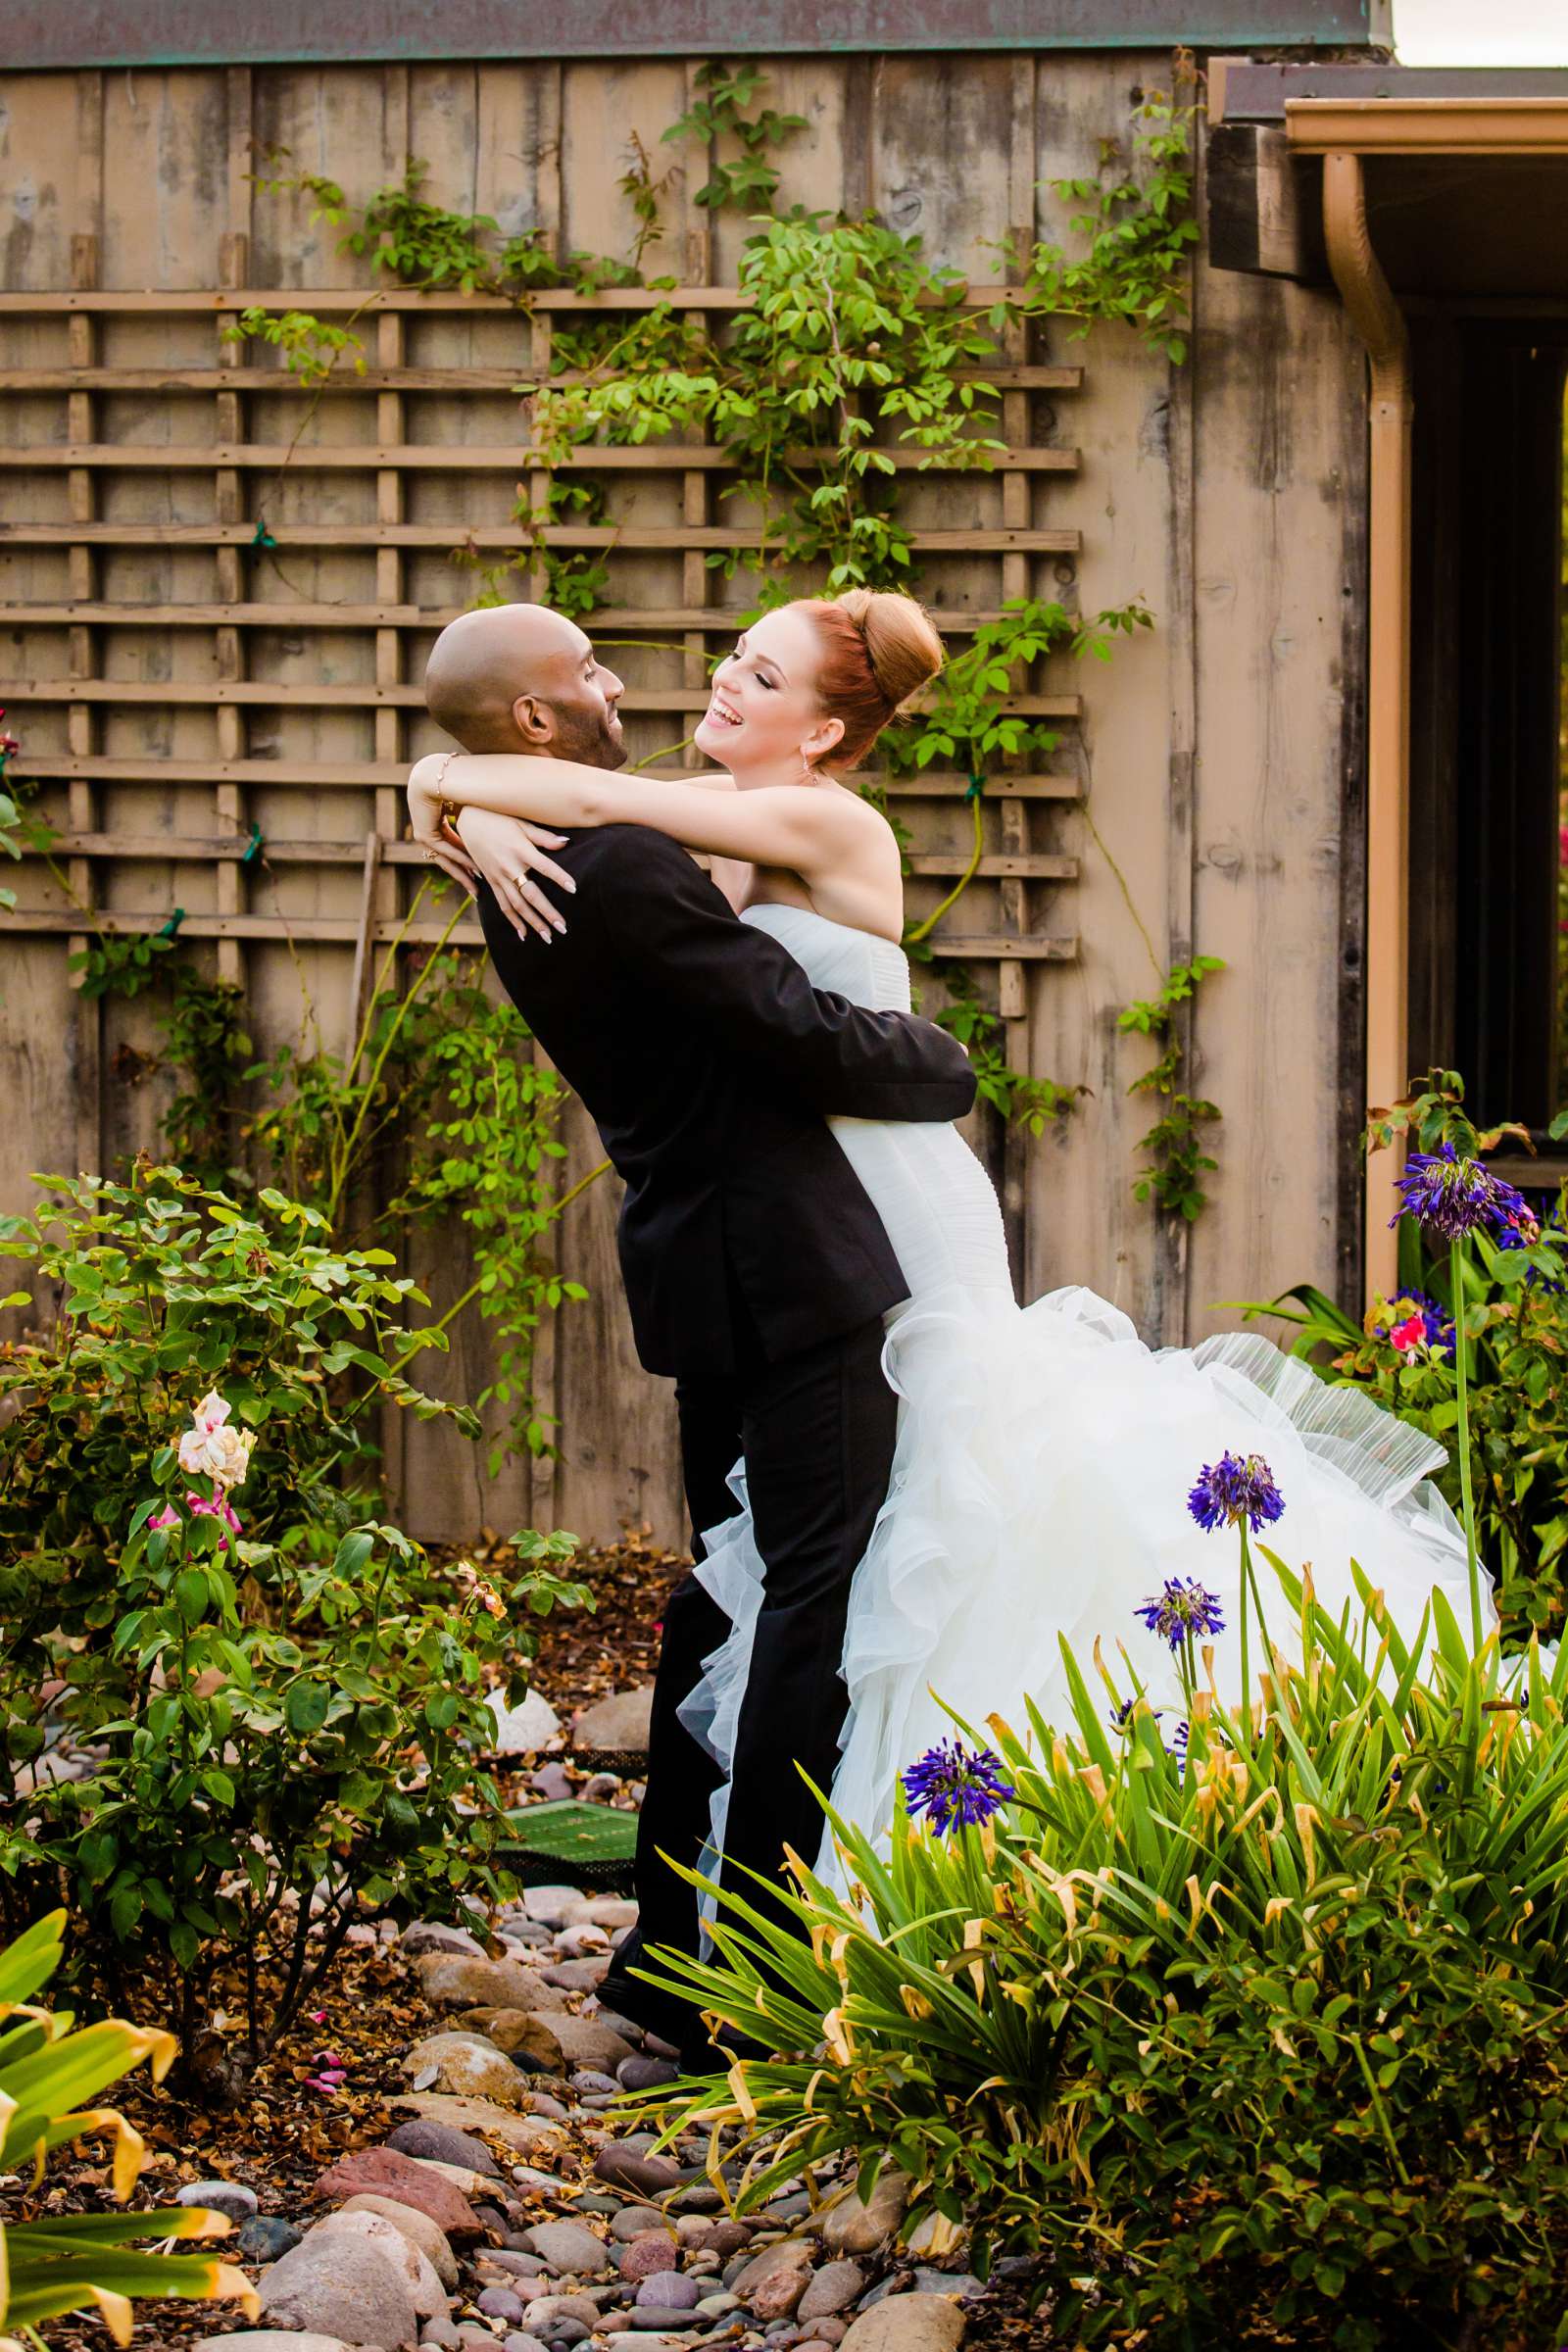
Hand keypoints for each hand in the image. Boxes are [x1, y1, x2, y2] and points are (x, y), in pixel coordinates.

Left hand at [408, 776, 477, 898]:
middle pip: (449, 859)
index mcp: (436, 824)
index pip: (454, 849)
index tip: (480, 876)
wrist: (436, 773)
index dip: (467, 863)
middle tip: (478, 891)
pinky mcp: (424, 835)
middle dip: (465, 876)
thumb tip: (498, 819)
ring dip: (463, 874)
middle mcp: (429, 832)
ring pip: (447, 860)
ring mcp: (425, 834)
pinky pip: (446, 851)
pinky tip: (474, 870)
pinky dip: (461, 860)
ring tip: (477, 888)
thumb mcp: (468, 805)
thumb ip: (476, 818)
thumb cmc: (455, 782)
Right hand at [452, 805, 575, 941]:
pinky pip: (502, 905)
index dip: (559, 877)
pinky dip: (513, 920)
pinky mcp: (491, 881)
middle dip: (547, 913)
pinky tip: (523, 934)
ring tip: (547, 937)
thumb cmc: (499, 818)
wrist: (468, 820)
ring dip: (533, 922)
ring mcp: (498, 876)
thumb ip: (543, 837)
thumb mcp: (522, 823)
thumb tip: (566, 843)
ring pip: (517, 905)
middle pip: (531, 894)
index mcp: (520, 850)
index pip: (545, 867)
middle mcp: (509, 867)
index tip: (574, 888)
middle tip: (563, 928)